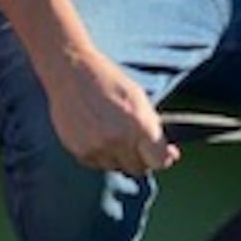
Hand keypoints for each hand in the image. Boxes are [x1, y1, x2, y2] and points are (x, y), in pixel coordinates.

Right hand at [44, 48, 179, 177]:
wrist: (72, 73)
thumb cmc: (109, 82)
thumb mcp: (139, 99)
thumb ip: (152, 127)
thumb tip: (169, 154)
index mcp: (140, 125)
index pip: (159, 160)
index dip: (163, 159)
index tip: (165, 155)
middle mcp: (120, 139)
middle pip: (138, 168)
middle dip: (141, 158)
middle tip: (137, 144)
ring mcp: (98, 147)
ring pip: (116, 167)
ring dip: (119, 157)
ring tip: (113, 134)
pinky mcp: (79, 151)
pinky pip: (97, 164)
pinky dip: (100, 155)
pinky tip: (97, 135)